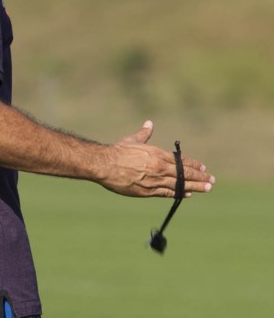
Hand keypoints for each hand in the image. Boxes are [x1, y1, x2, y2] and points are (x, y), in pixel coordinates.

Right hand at [99, 121, 214, 197]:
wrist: (105, 165)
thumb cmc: (117, 151)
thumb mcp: (132, 141)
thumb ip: (143, 134)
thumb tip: (149, 124)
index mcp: (157, 154)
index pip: (181, 161)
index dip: (193, 164)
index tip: (203, 167)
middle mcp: (160, 167)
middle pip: (184, 173)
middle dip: (200, 177)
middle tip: (212, 180)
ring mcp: (155, 180)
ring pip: (180, 184)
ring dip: (195, 186)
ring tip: (207, 188)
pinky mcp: (148, 191)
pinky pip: (168, 193)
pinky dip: (179, 193)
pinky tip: (188, 194)